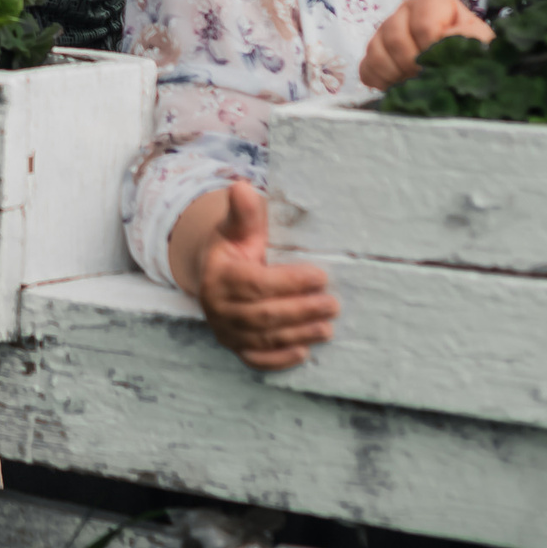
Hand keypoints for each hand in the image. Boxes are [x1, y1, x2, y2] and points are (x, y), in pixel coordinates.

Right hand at [175, 183, 337, 370]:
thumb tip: (242, 187)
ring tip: (328, 327)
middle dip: (302, 310)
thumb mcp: (237, 229)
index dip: (291, 282)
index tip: (321, 275)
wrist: (214, 276)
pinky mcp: (234, 348)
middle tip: (333, 304)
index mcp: (219, 276)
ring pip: (264, 338)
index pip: (257, 283)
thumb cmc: (233, 249)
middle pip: (264, 314)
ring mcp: (225, 332)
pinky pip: (256, 360)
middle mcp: (217, 308)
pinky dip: (279, 360)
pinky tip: (303, 353)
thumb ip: (244, 212)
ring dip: (299, 334)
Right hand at [360, 0, 491, 89]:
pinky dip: (381, 82)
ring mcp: (385, 31)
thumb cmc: (472, 50)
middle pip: (394, 37)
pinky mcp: (373, 53)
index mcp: (431, 3)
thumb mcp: (479, 40)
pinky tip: (399, 86)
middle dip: (412, 63)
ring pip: (376, 51)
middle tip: (427, 76)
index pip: (422, 24)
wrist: (462, 66)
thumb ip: (469, 37)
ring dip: (396, 74)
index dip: (432, 48)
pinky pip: (366, 68)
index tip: (442, 62)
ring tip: (415, 82)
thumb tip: (446, 42)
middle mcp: (404, 12)